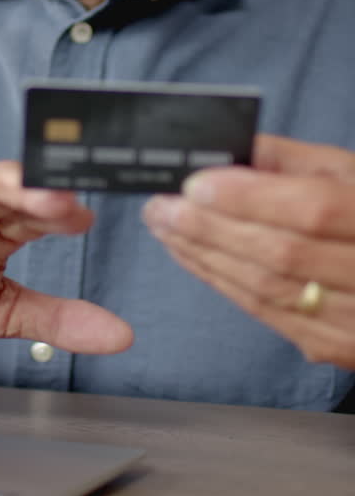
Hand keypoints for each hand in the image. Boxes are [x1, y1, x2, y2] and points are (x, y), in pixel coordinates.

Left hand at [142, 134, 354, 368]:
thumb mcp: (352, 174)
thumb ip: (293, 161)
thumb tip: (231, 149)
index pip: (312, 211)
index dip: (250, 199)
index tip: (196, 185)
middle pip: (281, 254)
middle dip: (210, 229)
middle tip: (161, 207)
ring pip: (269, 291)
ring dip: (206, 257)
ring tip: (165, 228)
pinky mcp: (334, 346)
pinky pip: (269, 316)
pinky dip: (224, 284)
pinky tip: (194, 258)